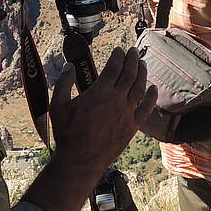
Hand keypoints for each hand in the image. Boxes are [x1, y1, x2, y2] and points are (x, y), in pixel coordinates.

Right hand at [48, 46, 157, 169]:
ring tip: (142, 64)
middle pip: (130, 73)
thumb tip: (68, 66)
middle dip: (133, 59)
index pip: (114, 67)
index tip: (119, 50)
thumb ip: (63, 82)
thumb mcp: (58, 105)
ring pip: (140, 88)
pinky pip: (146, 108)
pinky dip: (151, 96)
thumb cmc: (67, 133)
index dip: (118, 56)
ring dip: (142, 73)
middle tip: (134, 51)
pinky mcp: (132, 127)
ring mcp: (127, 113)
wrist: (80, 160)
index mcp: (100, 92)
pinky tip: (153, 89)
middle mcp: (117, 100)